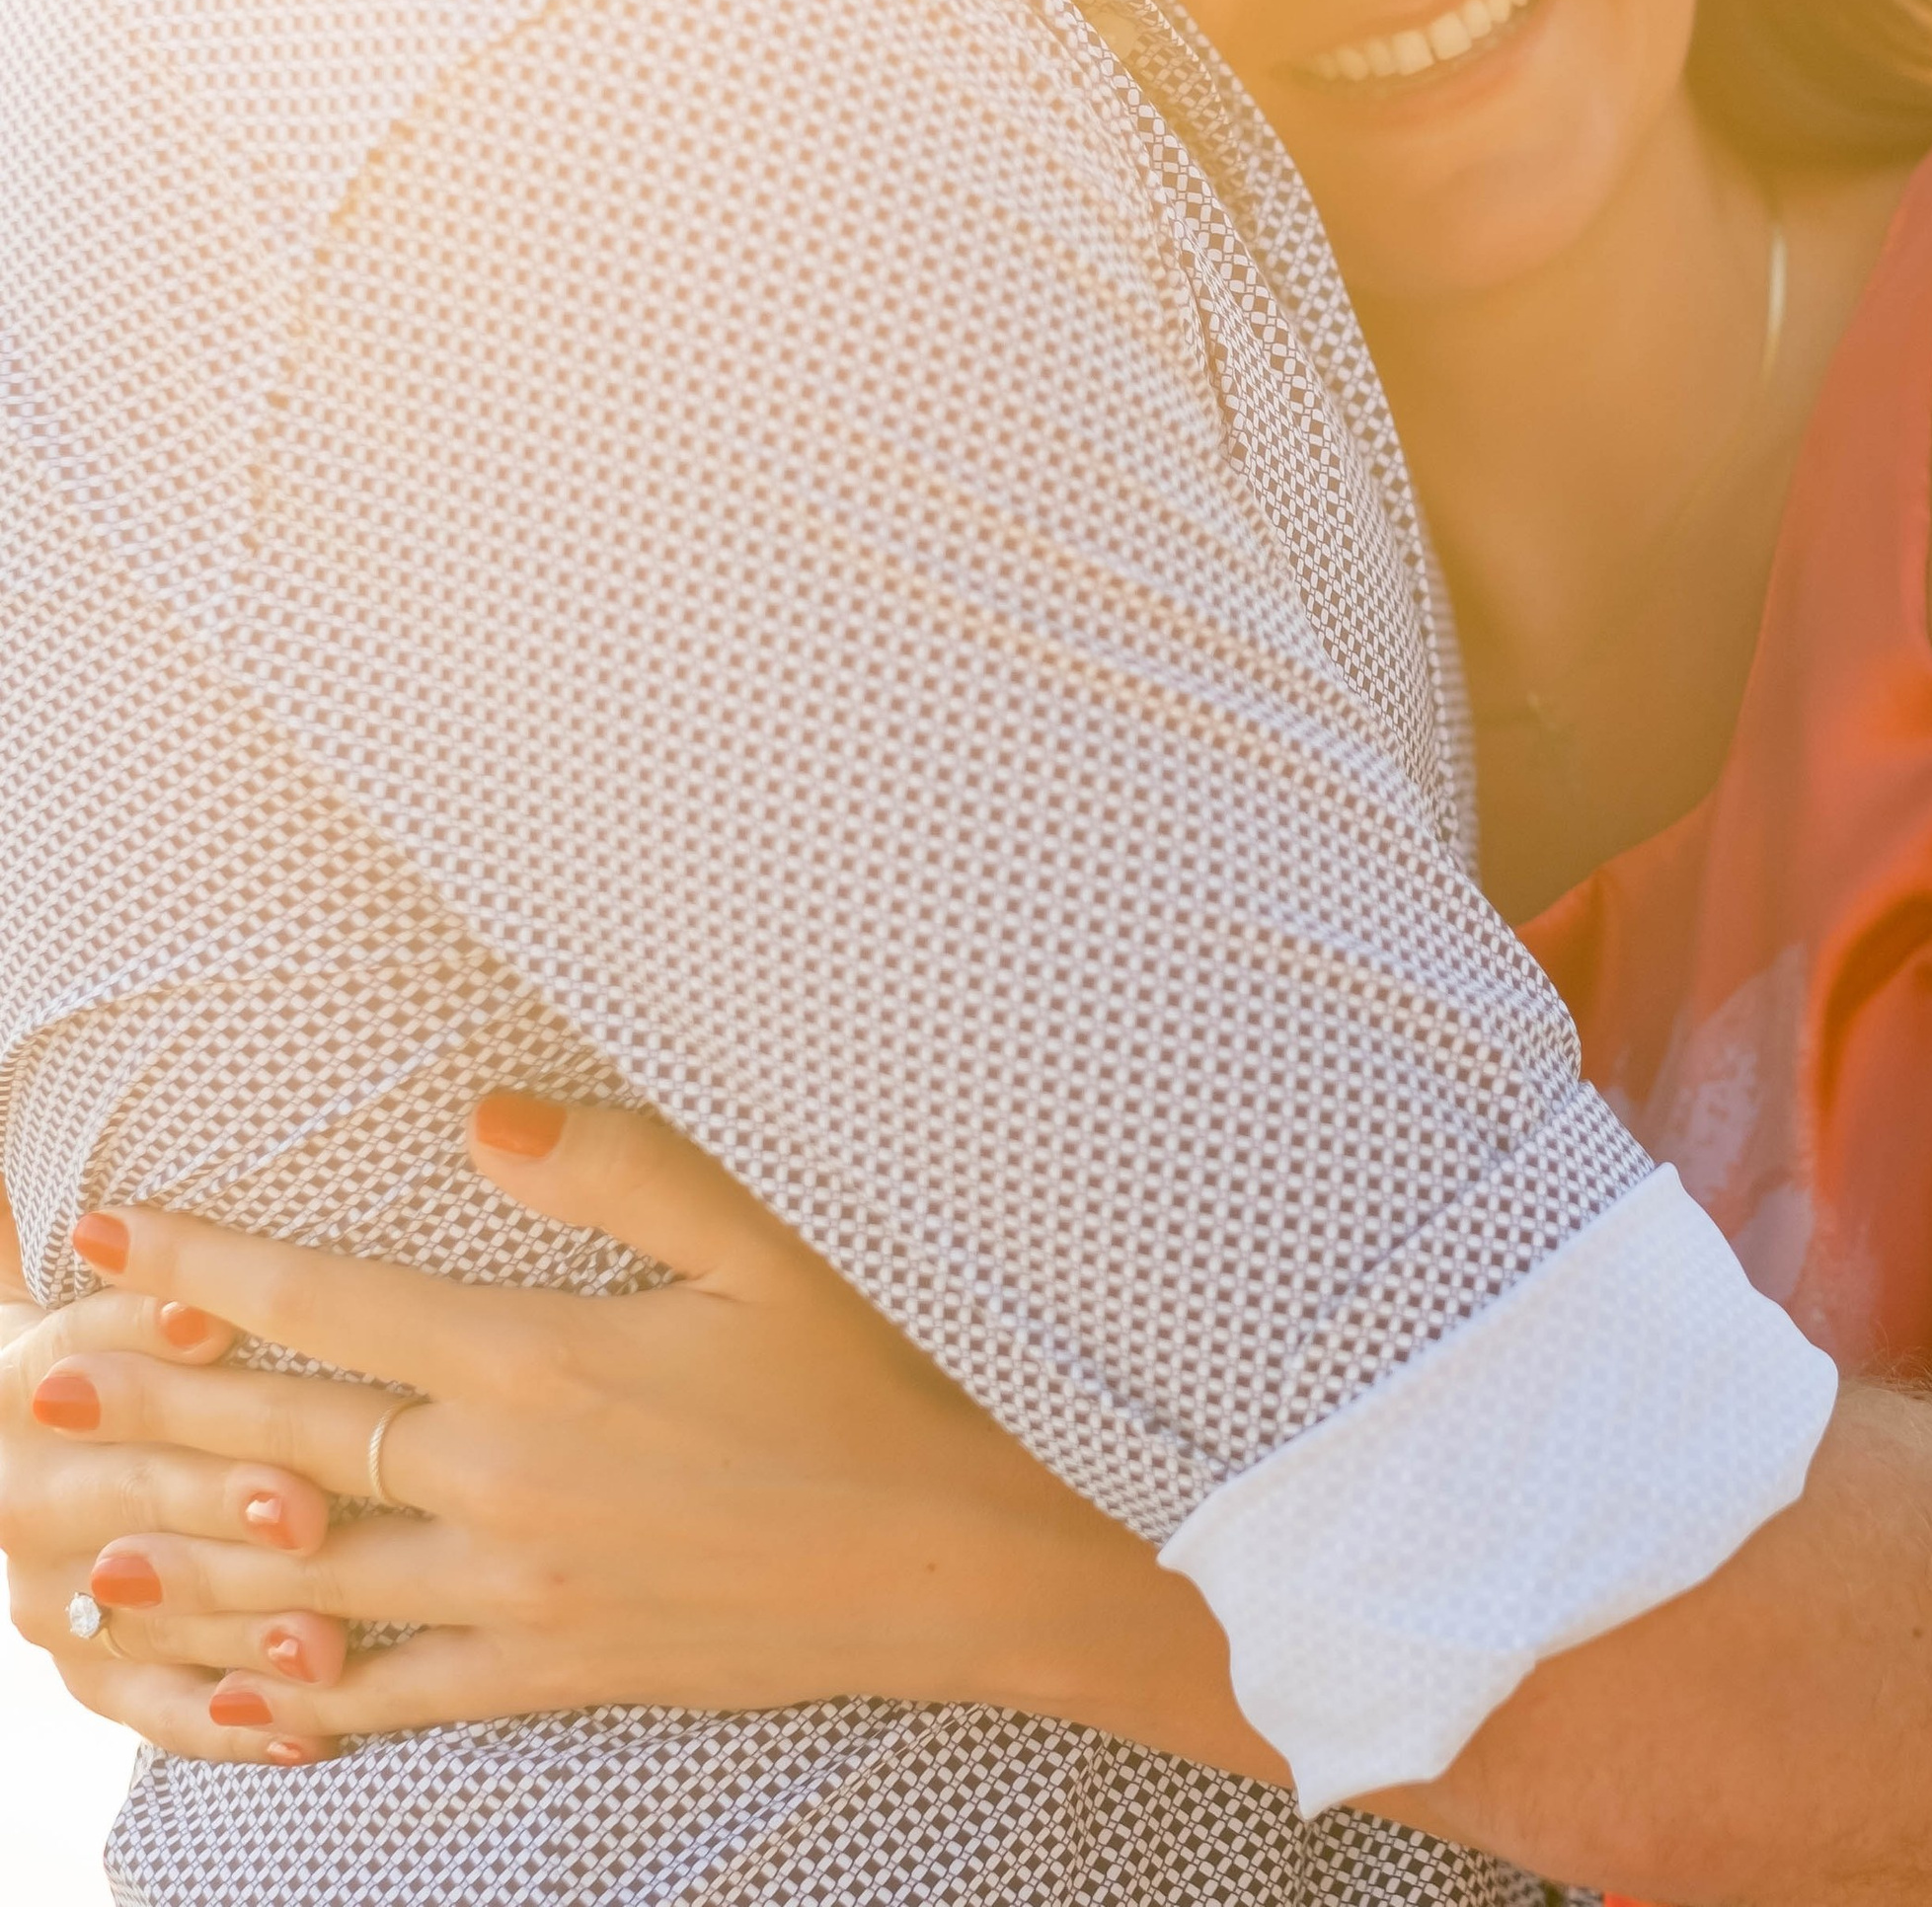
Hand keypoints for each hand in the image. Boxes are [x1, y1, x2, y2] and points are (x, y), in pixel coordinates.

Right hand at [2, 1275, 337, 1766]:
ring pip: (154, 1615)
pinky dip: (231, 1724)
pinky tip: (306, 1733)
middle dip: (221, 1503)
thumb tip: (209, 1310)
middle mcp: (22, 1499)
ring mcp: (51, 1594)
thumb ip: (163, 1301)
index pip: (98, 1366)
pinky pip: (157, 1710)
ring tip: (327, 1648)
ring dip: (242, 1632)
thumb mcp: (130, 1304)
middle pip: (135, 1496)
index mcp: (30, 1385)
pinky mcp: (85, 1668)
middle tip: (308, 1517)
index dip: (162, 1355)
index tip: (228, 1341)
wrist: (57, 1425)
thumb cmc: (135, 1339)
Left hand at [8, 1099, 1185, 1763]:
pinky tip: (223, 1699)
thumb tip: (474, 1112)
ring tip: (72, 1560)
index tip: (111, 1241)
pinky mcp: (552, 1672)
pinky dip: (294, 1701)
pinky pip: (393, 1698)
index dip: (208, 1272)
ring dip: (182, 1569)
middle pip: (284, 1451)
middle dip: (148, 1425)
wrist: (958, 1561)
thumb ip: (614, 1168)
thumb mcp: (762, 1240)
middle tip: (33, 1403)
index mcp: (542, 1363)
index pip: (331, 1308)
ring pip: (306, 1588)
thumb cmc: (869, 1380)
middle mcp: (504, 1485)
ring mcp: (519, 1595)